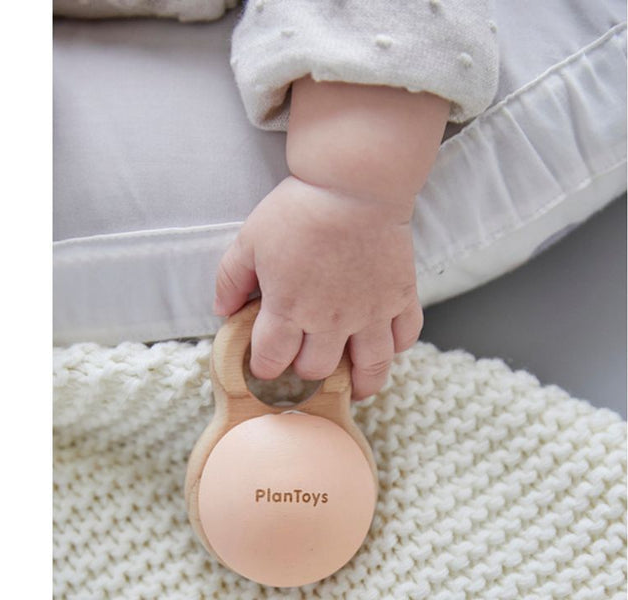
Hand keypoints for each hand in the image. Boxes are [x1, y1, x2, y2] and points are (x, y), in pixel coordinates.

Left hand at [214, 175, 422, 399]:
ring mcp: (370, 314)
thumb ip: (230, 279)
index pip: (271, 362)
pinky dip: (396, 347)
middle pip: (317, 370)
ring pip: (370, 369)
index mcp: (288, 309)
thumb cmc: (300, 208)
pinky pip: (404, 339)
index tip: (266, 365)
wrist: (354, 184)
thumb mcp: (248, 240)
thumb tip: (222, 311)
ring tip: (356, 387)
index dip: (264, 369)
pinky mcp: (400, 299)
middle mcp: (330, 321)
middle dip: (307, 372)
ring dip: (361, 383)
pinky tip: (385, 345)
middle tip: (307, 363)